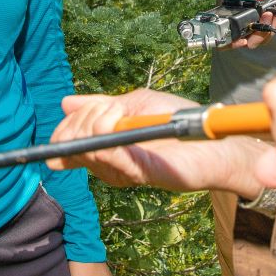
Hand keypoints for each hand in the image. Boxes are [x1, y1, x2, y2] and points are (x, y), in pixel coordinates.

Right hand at [48, 88, 269, 199]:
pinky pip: (112, 155)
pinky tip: (117, 123)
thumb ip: (101, 105)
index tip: (73, 113)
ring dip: (100, 122)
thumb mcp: (134, 103)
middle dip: (83, 120)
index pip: (69, 143)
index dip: (65, 129)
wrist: (210, 139)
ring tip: (119, 114)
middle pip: (75, 144)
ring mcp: (124, 170)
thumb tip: (64, 104)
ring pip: (91, 148)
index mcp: (106, 147)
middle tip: (110, 110)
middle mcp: (110, 163)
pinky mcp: (140, 172)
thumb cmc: (176, 120)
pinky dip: (109, 135)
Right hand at [219, 0, 275, 48]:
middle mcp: (240, 26)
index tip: (243, 41)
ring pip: (263, 37)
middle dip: (262, 33)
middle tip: (267, 16)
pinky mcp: (262, 22)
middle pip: (251, 41)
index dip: (235, 44)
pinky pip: (271, 29)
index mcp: (229, 20)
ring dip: (272, 28)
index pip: (228, 40)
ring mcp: (252, 26)